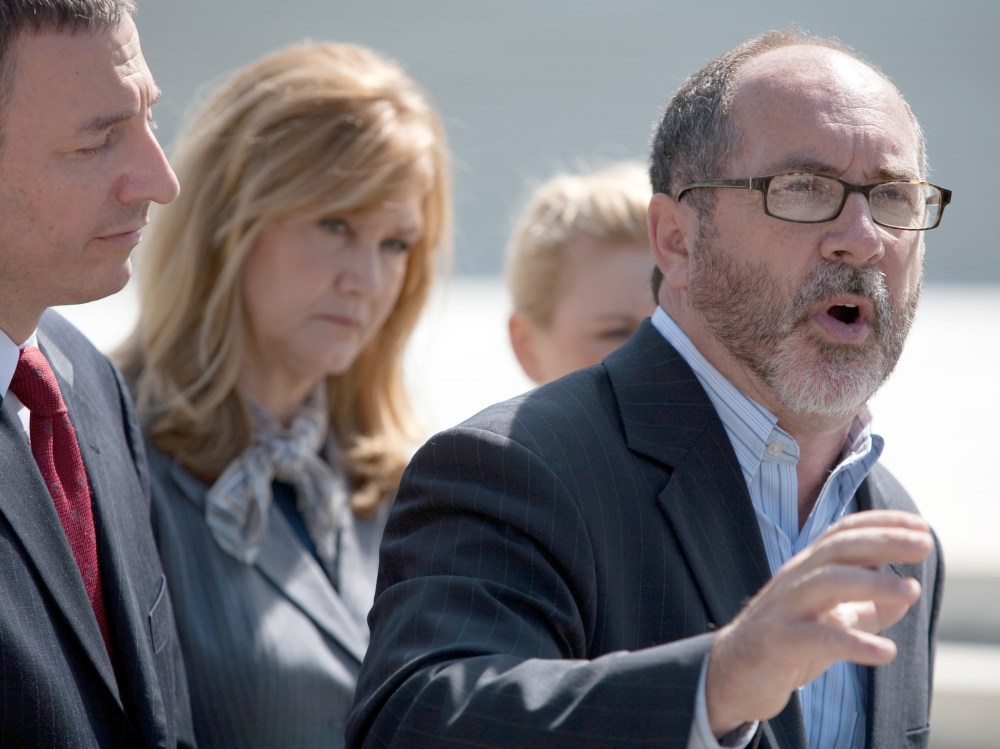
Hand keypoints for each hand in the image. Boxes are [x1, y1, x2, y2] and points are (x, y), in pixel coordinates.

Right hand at [704, 509, 932, 736]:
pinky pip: (817, 638)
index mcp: (807, 569)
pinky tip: (885, 652)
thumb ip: (868, 607)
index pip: (843, 533)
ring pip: (826, 582)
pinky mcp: (776, 642)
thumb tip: (909, 592)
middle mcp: (794, 580)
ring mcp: (783, 608)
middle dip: (883, 542)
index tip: (920, 525)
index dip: (881, 524)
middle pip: (837, 548)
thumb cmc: (788, 642)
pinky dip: (854, 643)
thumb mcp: (833, 620)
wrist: (733, 674)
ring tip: (912, 591)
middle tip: (924, 544)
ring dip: (872, 583)